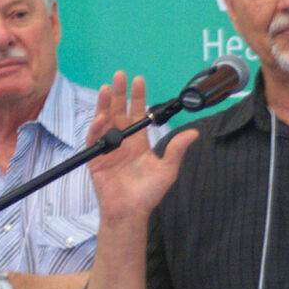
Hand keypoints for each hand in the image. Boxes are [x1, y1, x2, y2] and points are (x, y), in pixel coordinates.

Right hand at [87, 72, 197, 222]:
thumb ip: (176, 150)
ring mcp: (108, 148)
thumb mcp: (166, 170)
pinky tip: (102, 117)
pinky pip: (94, 139)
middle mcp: (122, 141)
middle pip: (119, 111)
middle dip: (119, 93)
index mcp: (139, 142)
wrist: (129, 212)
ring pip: (105, 121)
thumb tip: (194, 133)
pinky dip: (96, 128)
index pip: (137, 113)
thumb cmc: (148, 193)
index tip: (139, 80)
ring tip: (106, 88)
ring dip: (104, 104)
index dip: (137, 97)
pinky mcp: (96, 158)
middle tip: (119, 75)